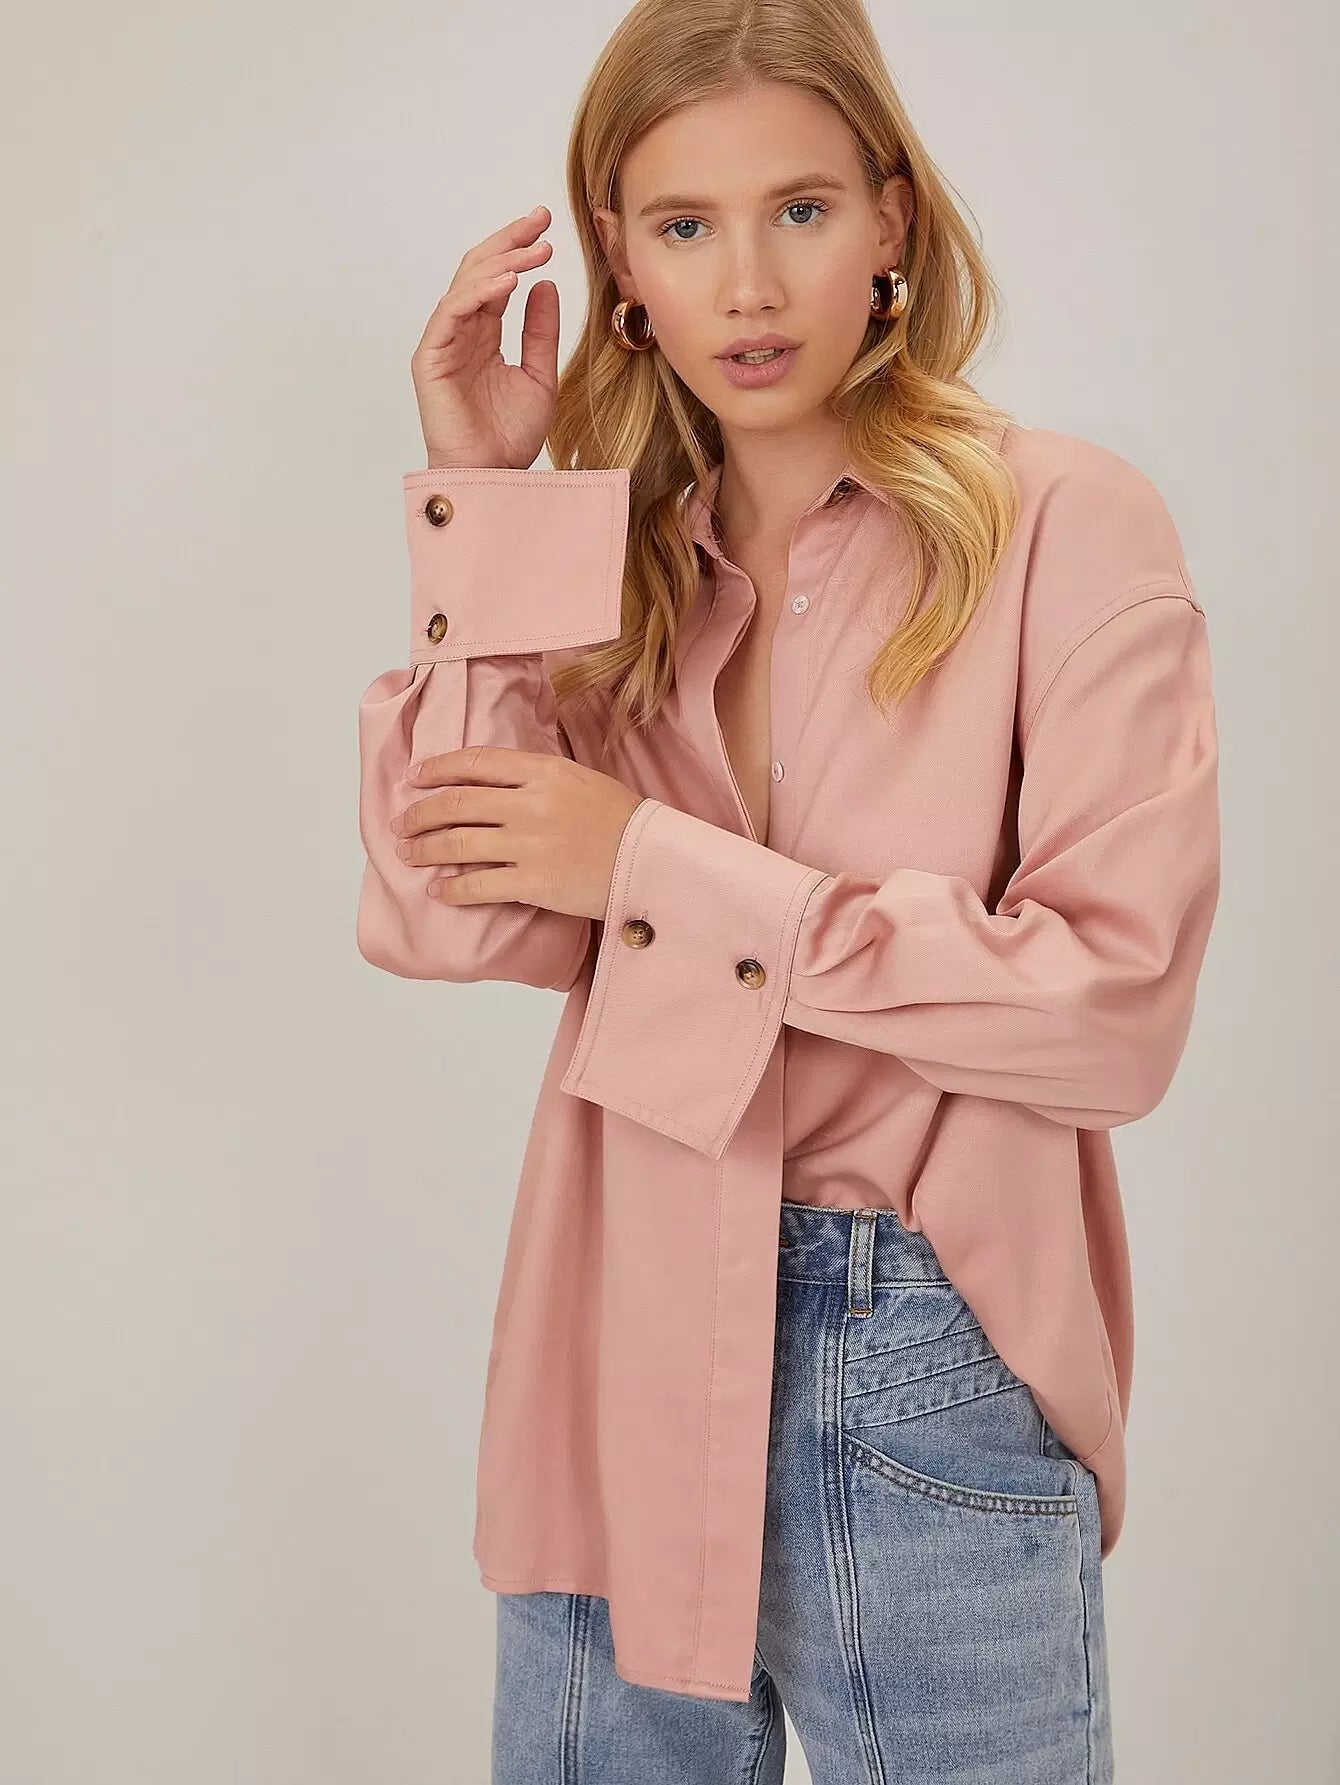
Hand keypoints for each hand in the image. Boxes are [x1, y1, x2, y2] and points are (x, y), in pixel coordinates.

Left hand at [391, 746, 643, 920]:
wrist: (652, 862)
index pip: (475, 763)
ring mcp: (531, 844)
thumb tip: (494, 782)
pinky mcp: (533, 883)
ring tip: (408, 855)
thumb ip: (538, 777)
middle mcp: (532, 803)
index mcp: (544, 771)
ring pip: (458, 843)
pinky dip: (452, 888)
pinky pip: (478, 885)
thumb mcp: (582, 780)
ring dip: (425, 849)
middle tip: (403, 824)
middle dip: (420, 813)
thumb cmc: (622, 822)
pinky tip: (439, 890)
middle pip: (457, 803)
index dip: (438, 769)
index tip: (416, 778)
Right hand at [410, 204, 559, 471]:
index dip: (518, 251)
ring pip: (465, 286)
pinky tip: (508, 281)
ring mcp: (442, 343)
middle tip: (539, 219)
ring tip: (534, 250)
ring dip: (501, 262)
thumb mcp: (540, 375)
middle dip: (508, 242)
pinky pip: (452, 313)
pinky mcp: (430, 357)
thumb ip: (541, 332)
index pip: (497, 280)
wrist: (491, 476)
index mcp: (483, 335)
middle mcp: (460, 333)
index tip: (546, 227)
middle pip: (478, 271)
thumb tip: (546, 286)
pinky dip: (479, 293)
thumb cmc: (509, 437)